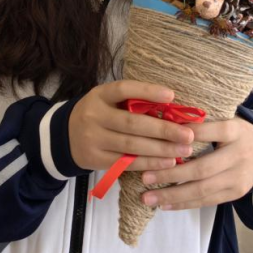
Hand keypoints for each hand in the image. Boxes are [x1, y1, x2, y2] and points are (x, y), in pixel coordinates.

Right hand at [68, 81, 192, 172]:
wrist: (64, 137)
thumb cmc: (98, 114)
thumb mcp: (107, 100)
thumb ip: (132, 101)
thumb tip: (172, 107)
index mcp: (99, 95)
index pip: (124, 89)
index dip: (148, 91)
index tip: (172, 96)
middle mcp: (94, 116)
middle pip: (132, 123)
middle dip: (163, 130)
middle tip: (188, 134)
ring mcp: (94, 139)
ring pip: (131, 146)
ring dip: (161, 149)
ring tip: (184, 150)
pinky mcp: (96, 159)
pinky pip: (126, 163)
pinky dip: (149, 163)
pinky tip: (167, 162)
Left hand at [138, 117, 252, 210]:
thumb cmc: (233, 132)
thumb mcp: (225, 118)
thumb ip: (202, 122)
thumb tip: (165, 121)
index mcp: (235, 131)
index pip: (210, 131)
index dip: (186, 135)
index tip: (159, 138)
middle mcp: (239, 155)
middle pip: (202, 168)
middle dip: (171, 175)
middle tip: (145, 177)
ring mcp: (239, 177)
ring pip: (202, 190)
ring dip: (172, 195)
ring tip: (148, 198)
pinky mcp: (236, 193)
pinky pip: (207, 201)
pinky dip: (184, 204)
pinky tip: (165, 205)